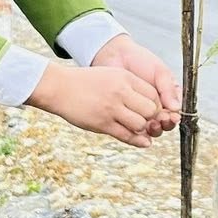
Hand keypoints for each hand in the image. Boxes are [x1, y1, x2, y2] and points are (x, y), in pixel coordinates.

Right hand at [29, 63, 162, 147]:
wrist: (60, 88)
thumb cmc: (87, 82)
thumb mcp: (112, 75)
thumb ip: (131, 87)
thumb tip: (152, 104)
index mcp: (125, 78)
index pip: (153, 94)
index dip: (156, 104)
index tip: (151, 110)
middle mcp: (120, 92)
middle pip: (151, 110)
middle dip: (152, 118)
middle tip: (147, 120)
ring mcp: (111, 109)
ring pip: (140, 124)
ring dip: (142, 129)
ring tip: (136, 127)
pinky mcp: (102, 123)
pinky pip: (126, 136)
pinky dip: (138, 141)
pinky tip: (143, 142)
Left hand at [91, 34, 181, 133]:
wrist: (117, 57)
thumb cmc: (140, 61)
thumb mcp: (159, 72)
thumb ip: (168, 89)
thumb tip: (177, 108)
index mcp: (168, 96)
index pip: (176, 111)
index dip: (175, 116)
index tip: (172, 116)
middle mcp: (158, 106)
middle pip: (166, 123)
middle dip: (165, 124)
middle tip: (161, 119)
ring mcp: (143, 112)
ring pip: (154, 128)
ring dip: (155, 129)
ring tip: (151, 123)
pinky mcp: (129, 116)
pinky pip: (136, 128)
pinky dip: (139, 130)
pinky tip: (139, 127)